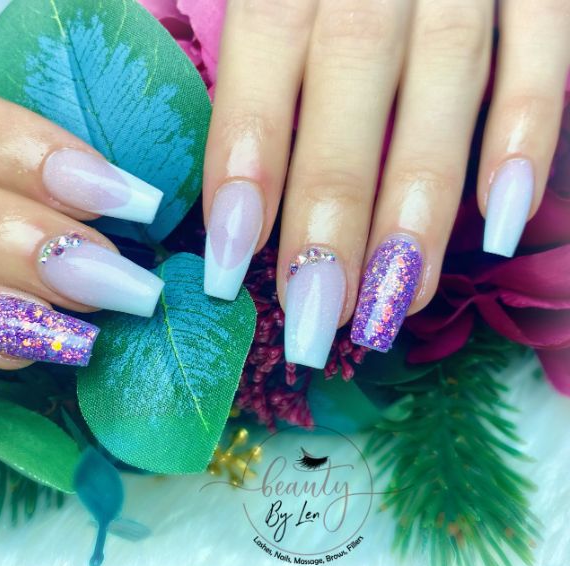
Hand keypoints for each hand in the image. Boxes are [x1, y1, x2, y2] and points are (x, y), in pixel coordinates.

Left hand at [201, 0, 569, 366]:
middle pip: (351, 80)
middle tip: (316, 320)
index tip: (229, 266)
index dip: (248, 164)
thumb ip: (249, 43)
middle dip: (333, 210)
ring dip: (421, 203)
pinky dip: (528, 132)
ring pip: (447, 81)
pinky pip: (546, 46)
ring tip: (395, 303)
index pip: (263, 55)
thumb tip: (229, 181)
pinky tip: (503, 223)